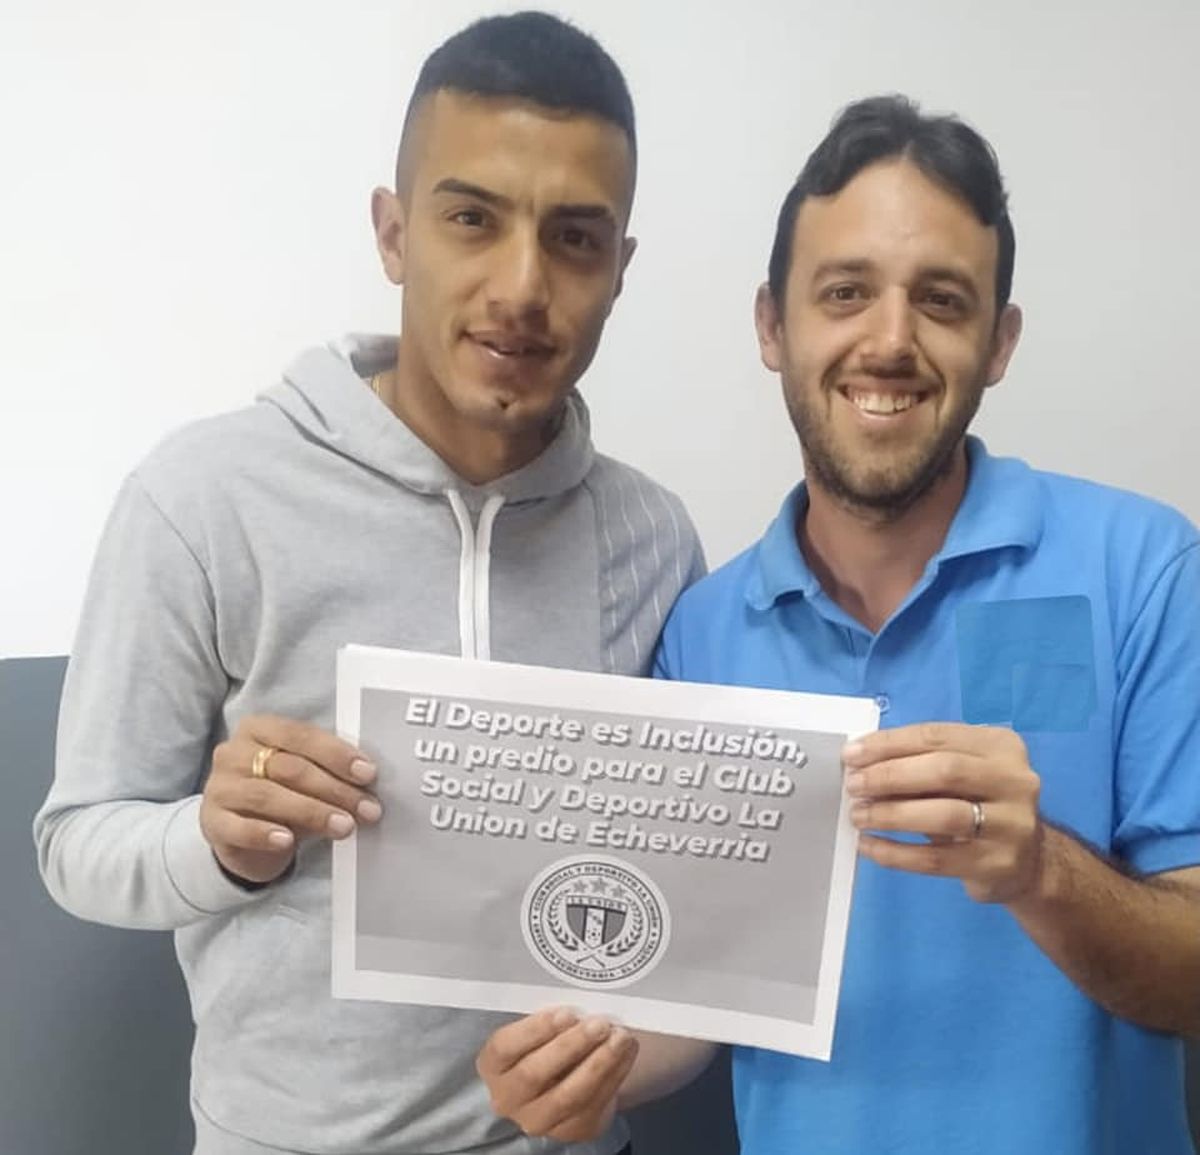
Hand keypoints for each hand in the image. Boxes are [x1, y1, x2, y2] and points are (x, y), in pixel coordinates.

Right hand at [200, 714, 381, 883]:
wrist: (243, 835)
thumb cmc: (283, 793)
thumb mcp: (304, 776)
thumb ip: (328, 771)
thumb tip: (368, 781)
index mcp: (259, 728)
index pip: (300, 735)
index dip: (336, 754)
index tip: (368, 774)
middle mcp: (234, 752)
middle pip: (289, 768)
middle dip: (334, 789)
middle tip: (367, 808)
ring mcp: (220, 787)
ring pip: (269, 796)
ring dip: (313, 812)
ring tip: (345, 826)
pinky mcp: (212, 822)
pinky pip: (240, 827)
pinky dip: (265, 834)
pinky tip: (288, 841)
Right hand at [476, 1008, 637, 1141]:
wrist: (561, 1081)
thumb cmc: (546, 1041)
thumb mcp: (536, 1028)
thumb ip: (549, 1018)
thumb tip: (581, 997)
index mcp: (493, 1064)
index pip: (505, 1047)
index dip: (535, 1030)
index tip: (567, 1012)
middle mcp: (508, 1098)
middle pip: (535, 1074)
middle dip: (571, 1046)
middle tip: (599, 1024)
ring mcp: (538, 1119)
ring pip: (568, 1095)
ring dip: (599, 1063)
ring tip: (620, 1037)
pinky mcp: (571, 1131)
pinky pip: (594, 1105)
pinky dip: (615, 1075)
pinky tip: (627, 1052)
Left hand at [844, 722, 1042, 902]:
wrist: (1028, 860)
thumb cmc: (978, 803)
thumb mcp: (961, 774)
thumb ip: (921, 762)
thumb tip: (861, 763)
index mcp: (1000, 746)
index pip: (936, 736)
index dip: (888, 744)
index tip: (851, 755)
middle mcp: (1015, 781)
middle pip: (944, 770)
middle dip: (890, 776)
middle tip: (854, 786)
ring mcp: (1011, 825)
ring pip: (943, 815)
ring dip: (891, 813)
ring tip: (858, 816)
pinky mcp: (997, 864)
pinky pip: (937, 859)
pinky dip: (896, 853)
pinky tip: (869, 847)